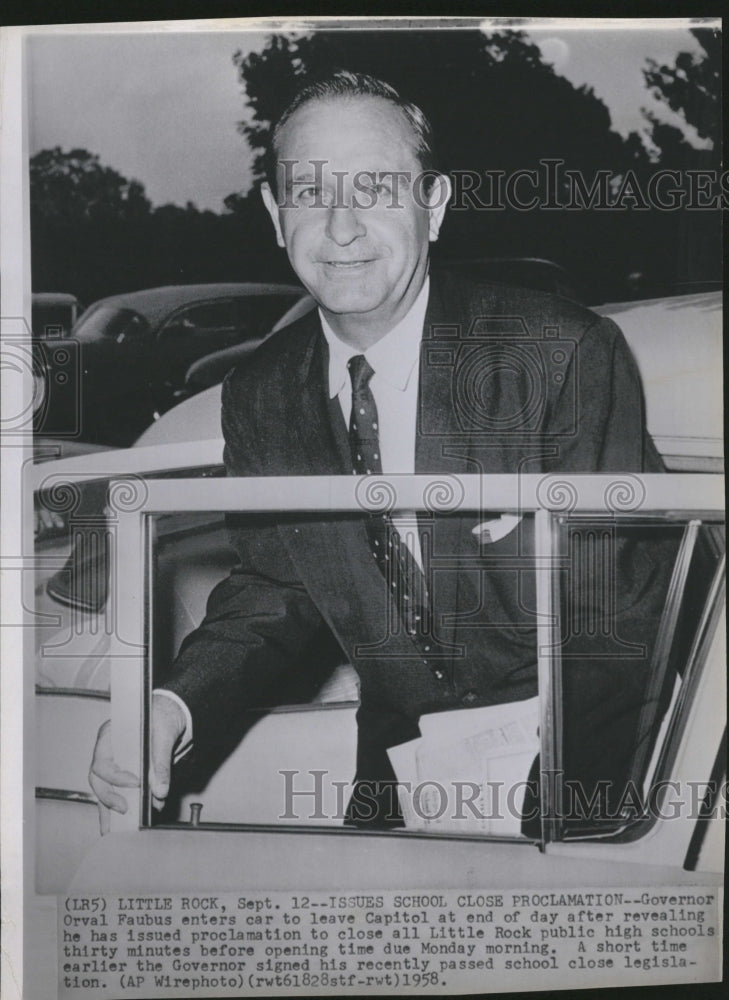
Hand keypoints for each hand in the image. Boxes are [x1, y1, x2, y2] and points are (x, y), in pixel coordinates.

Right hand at [88, 693, 185, 833]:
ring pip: (103, 790)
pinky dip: (115, 809)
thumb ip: (161, 762)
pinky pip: (114, 792)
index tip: (137, 783)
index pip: (102, 762)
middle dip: (109, 797)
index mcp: (109, 735)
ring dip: (108, 810)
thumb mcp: (164, 734)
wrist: (167, 713)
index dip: (116, 777)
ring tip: (114, 831)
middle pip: (98, 780)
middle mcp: (106, 751)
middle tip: (126, 809)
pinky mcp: (121, 774)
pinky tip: (118, 826)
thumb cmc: (161, 717)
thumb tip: (160, 791)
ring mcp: (111, 763)